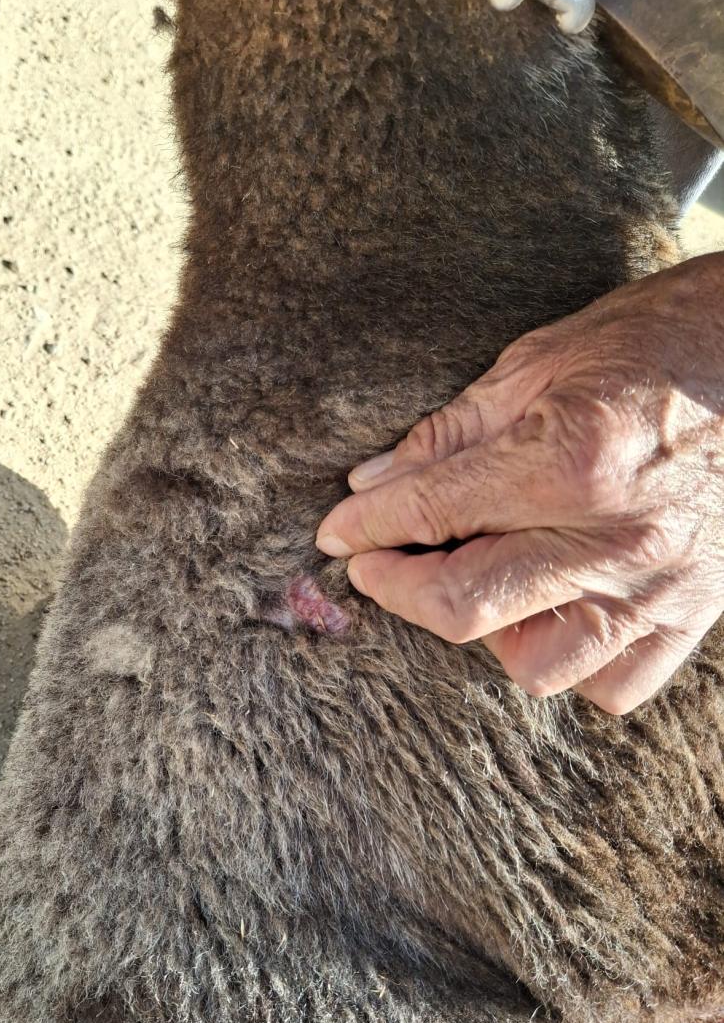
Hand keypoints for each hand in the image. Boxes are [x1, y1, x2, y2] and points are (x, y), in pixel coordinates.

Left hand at [316, 254, 723, 713]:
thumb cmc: (659, 339)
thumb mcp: (542, 359)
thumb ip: (451, 431)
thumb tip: (373, 482)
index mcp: (572, 459)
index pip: (432, 512)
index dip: (365, 527)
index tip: (335, 533)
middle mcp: (614, 536)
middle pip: (465, 606)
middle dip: (397, 588)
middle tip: (373, 565)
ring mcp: (659, 584)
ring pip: (536, 664)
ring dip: (489, 632)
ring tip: (483, 582)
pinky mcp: (694, 611)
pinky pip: (612, 683)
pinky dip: (571, 661)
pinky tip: (555, 611)